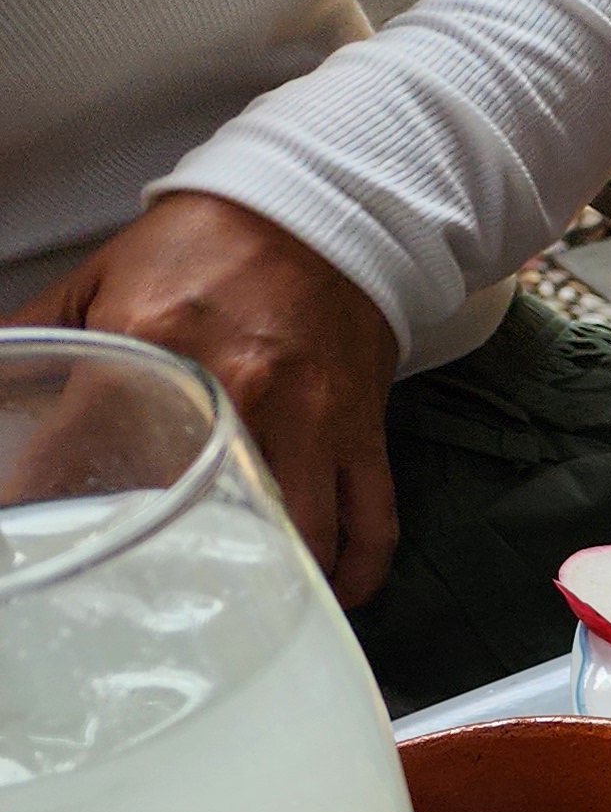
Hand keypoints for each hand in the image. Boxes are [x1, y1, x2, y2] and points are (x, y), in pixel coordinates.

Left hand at [17, 194, 404, 604]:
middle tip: (140, 589)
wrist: (317, 213)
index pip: (82, 451)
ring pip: (298, 538)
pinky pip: (368, 525)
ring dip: (269, 579)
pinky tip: (328, 592)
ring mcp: (310, 420)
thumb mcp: (103, 274)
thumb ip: (43, 328)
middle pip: (195, 517)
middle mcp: (239, 392)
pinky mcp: (361, 434)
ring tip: (240, 598)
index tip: (42, 541)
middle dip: (164, 564)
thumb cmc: (208, 245)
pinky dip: (352, 574)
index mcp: (157, 342)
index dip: (47, 505)